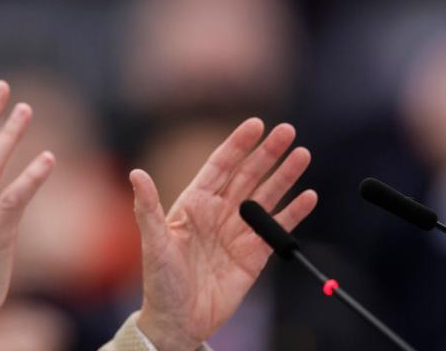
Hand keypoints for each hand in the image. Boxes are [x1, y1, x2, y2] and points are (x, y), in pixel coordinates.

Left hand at [132, 118, 317, 350]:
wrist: (179, 321)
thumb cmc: (160, 281)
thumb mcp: (154, 243)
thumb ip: (148, 208)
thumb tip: (136, 175)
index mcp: (194, 203)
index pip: (220, 166)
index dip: (237, 145)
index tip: (256, 124)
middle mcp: (218, 212)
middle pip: (248, 175)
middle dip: (268, 153)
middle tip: (288, 131)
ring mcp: (238, 232)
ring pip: (266, 196)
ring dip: (285, 176)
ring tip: (302, 155)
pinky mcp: (254, 254)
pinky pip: (277, 228)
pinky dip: (293, 212)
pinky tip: (308, 196)